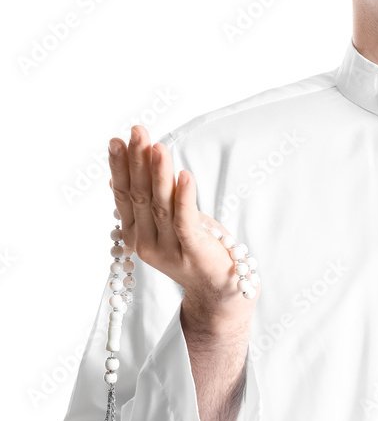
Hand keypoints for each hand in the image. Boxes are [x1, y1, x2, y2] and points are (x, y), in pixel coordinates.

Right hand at [108, 124, 259, 318]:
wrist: (219, 288)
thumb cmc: (195, 249)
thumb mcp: (165, 224)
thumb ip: (143, 204)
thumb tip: (115, 180)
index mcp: (136, 234)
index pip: (124, 195)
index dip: (120, 167)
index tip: (117, 140)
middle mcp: (146, 242)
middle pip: (140, 196)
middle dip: (138, 161)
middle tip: (137, 132)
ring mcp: (168, 248)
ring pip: (160, 205)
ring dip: (159, 173)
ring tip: (158, 147)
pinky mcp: (193, 251)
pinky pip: (186, 221)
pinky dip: (184, 197)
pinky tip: (185, 176)